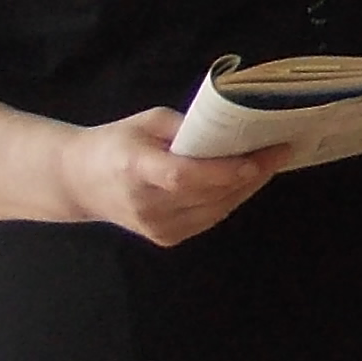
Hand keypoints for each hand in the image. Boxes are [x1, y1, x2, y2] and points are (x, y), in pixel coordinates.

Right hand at [64, 109, 285, 245]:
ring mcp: (157, 226)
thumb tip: (231, 131)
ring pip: (217, 209)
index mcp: (135, 167)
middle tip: (280, 149)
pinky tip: (246, 180)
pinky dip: (231, 198)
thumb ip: (187, 127)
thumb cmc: (116, 143)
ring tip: (270, 161)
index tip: (257, 158)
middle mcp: (147, 203)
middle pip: (209, 194)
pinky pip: (211, 217)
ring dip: (247, 186)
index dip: (222, 171)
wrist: (81, 182)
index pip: (183, 176)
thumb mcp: (148, 121)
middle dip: (251, 173)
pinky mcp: (167, 238)